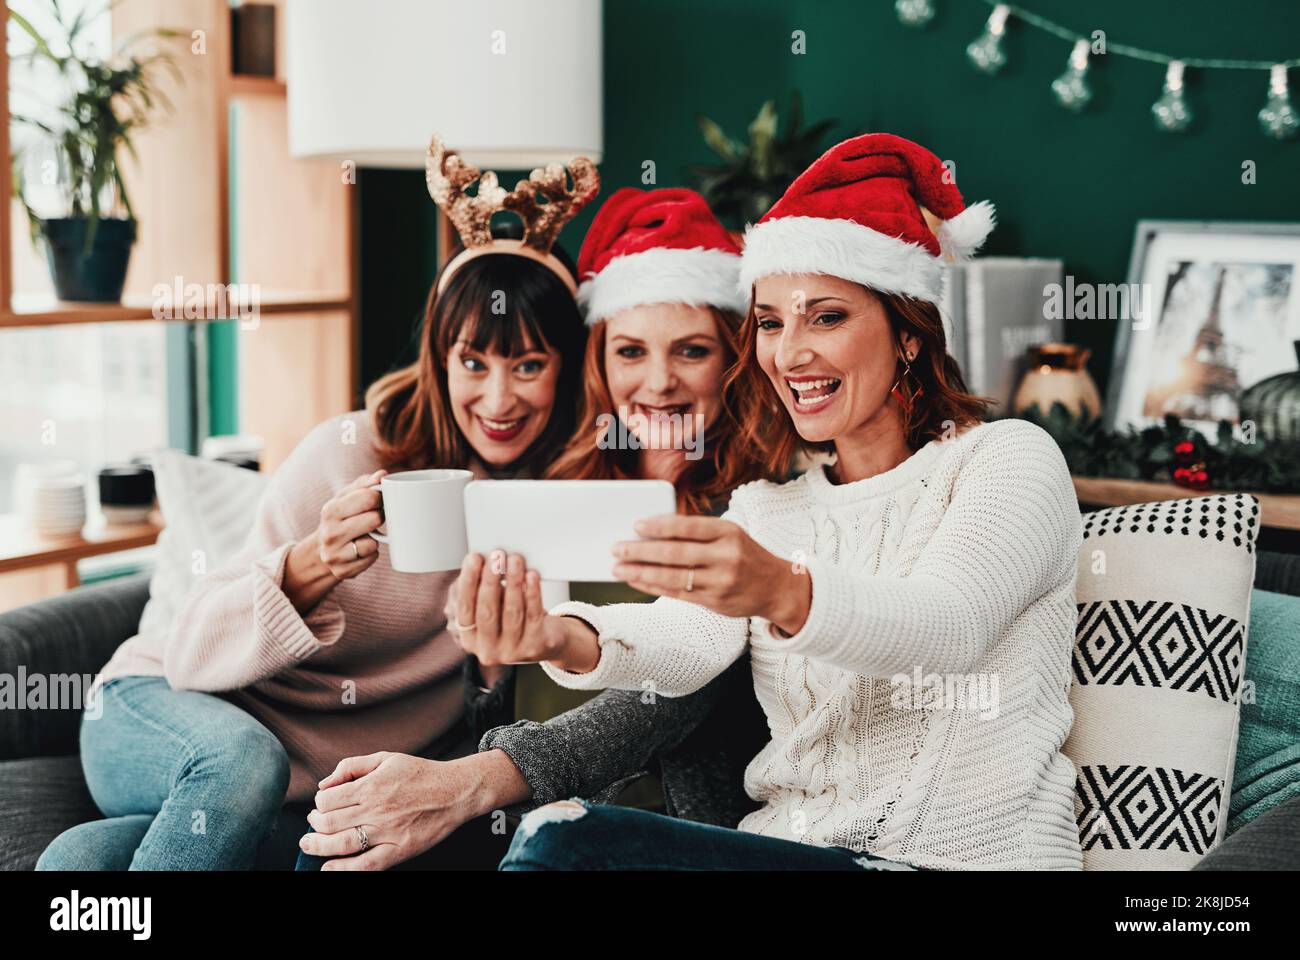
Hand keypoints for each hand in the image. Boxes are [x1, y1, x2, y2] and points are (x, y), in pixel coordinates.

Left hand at [301, 750, 525, 870]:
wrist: (455, 791)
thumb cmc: (420, 773)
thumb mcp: (386, 758)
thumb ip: (352, 766)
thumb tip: (325, 784)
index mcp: (372, 785)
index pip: (328, 799)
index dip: (318, 803)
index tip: (321, 805)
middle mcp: (377, 809)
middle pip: (330, 823)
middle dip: (314, 825)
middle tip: (312, 825)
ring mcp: (388, 832)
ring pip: (343, 844)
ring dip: (319, 847)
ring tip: (309, 845)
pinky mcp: (400, 850)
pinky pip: (367, 865)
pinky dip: (344, 870)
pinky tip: (329, 869)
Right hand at [315, 469, 386, 581]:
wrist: (320, 552)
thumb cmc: (340, 519)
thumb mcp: (345, 498)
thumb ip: (364, 484)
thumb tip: (382, 475)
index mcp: (331, 510)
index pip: (367, 497)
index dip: (379, 497)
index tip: (378, 500)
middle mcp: (330, 533)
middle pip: (374, 520)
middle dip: (380, 517)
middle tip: (376, 517)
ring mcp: (334, 554)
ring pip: (373, 544)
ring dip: (375, 538)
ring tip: (366, 535)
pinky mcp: (343, 571)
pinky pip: (372, 558)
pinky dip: (372, 553)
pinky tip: (362, 549)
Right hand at [452, 550, 598, 672]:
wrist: (547, 641)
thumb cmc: (514, 617)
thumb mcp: (494, 607)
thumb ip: (485, 590)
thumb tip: (484, 561)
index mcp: (469, 639)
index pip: (465, 608)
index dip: (469, 581)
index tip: (474, 558)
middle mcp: (487, 650)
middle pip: (486, 611)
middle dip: (491, 580)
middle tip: (496, 556)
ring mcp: (511, 652)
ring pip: (511, 613)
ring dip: (513, 582)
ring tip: (515, 560)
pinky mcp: (534, 648)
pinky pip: (533, 616)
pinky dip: (532, 593)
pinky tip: (531, 577)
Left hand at [611, 514, 811, 635]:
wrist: (777, 587)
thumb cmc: (745, 554)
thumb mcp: (730, 534)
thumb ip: (699, 532)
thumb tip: (653, 529)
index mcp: (728, 532)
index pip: (688, 527)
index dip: (659, 526)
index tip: (635, 525)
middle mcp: (725, 557)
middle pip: (675, 554)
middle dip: (641, 551)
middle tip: (617, 548)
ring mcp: (720, 582)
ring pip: (672, 577)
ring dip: (641, 572)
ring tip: (619, 568)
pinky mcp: (714, 602)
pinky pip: (677, 594)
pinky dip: (653, 586)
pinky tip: (637, 580)